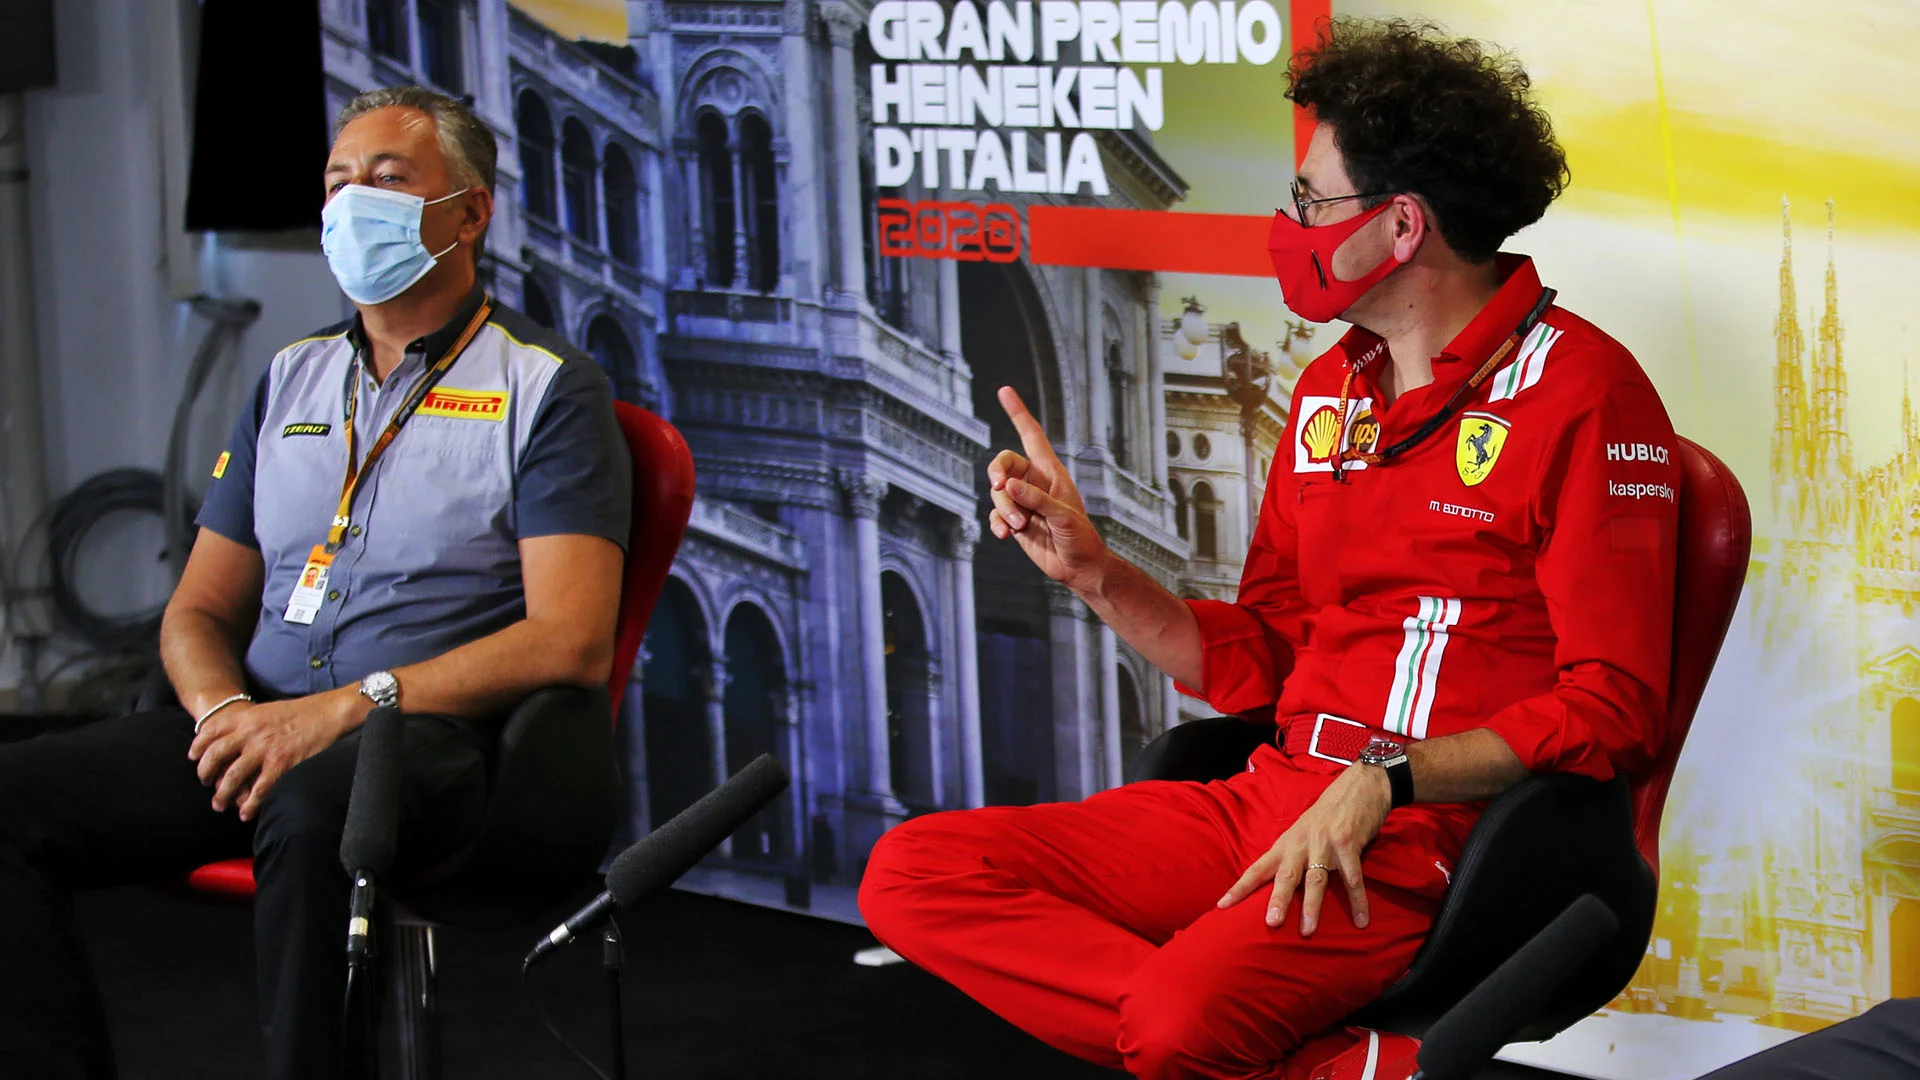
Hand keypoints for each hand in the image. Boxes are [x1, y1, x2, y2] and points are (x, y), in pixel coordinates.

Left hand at [188, 689, 364, 821]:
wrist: (330, 711)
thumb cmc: (304, 711)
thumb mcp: (269, 710)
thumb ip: (251, 723)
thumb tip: (238, 738)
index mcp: (246, 717)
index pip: (210, 731)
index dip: (198, 746)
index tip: (194, 758)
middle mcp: (250, 732)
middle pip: (215, 756)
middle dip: (205, 773)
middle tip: (206, 784)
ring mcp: (264, 749)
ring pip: (232, 777)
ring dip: (222, 794)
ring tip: (219, 805)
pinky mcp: (281, 763)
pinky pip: (259, 789)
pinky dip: (251, 804)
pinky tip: (247, 813)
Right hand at [987, 386, 1107, 587]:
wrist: (1078, 568)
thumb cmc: (1080, 538)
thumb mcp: (1063, 515)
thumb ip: (1036, 499)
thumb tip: (1008, 487)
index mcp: (1050, 471)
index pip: (1031, 435)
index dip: (1018, 412)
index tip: (1004, 391)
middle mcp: (1034, 482)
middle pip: (1003, 464)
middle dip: (997, 475)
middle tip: (1000, 489)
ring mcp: (1023, 501)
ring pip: (998, 493)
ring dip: (1004, 509)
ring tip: (1019, 526)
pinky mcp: (1015, 521)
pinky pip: (995, 515)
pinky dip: (997, 524)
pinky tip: (1005, 535)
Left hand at [1217, 764, 1391, 934]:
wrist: (1356, 788)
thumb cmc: (1325, 817)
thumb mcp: (1300, 834)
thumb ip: (1290, 859)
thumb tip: (1275, 889)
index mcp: (1285, 845)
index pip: (1257, 868)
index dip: (1240, 887)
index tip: (1222, 905)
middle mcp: (1300, 844)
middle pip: (1285, 875)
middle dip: (1278, 899)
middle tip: (1271, 923)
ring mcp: (1324, 844)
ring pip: (1316, 879)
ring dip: (1312, 906)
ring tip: (1308, 931)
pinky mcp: (1348, 844)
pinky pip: (1353, 878)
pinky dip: (1358, 900)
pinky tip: (1361, 920)